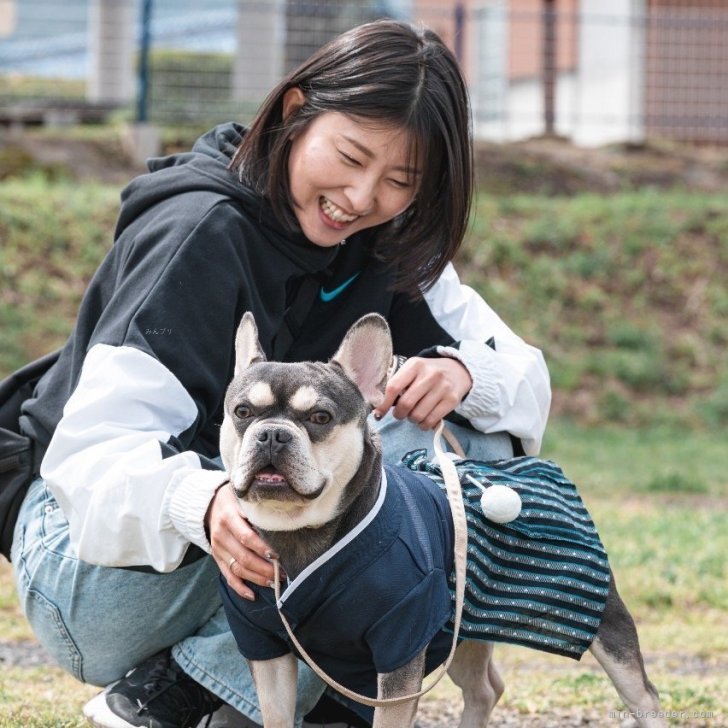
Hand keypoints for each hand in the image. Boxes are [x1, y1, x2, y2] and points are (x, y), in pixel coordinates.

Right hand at [206, 484, 278, 600]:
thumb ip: (257, 507)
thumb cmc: (234, 498)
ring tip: (275, 581)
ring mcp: (218, 548)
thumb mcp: (243, 496)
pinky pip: (228, 576)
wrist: (207, 503)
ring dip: (257, 578)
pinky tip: (253, 595)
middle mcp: (221, 535)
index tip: (277, 555)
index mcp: (228, 517)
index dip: (261, 548)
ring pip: (237, 569)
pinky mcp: (217, 558)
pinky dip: (240, 588)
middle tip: (283, 572)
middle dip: (264, 568)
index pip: (246, 536)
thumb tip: (281, 517)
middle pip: (243, 557)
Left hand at [373, 356, 471, 430]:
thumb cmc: (428, 373)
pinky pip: (431, 421)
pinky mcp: (452, 400)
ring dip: (411, 419)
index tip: (378, 413)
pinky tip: (423, 420)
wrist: (458, 370)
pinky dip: (423, 425)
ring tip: (413, 415)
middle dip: (399, 414)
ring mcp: (442, 387)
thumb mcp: (413, 370)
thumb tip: (381, 406)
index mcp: (415, 365)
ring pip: (418, 415)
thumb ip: (398, 383)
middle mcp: (430, 375)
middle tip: (400, 414)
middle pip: (406, 404)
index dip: (383, 404)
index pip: (394, 387)